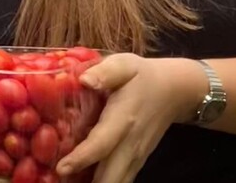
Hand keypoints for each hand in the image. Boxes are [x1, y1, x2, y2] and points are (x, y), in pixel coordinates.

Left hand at [55, 53, 203, 182]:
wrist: (176, 90)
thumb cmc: (142, 76)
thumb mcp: (124, 65)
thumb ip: (105, 72)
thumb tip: (84, 80)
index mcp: (123, 119)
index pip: (101, 144)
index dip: (82, 159)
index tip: (62, 168)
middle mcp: (131, 143)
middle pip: (111, 175)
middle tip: (59, 182)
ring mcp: (137, 155)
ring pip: (118, 180)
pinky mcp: (138, 159)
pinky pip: (121, 178)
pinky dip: (104, 182)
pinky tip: (83, 182)